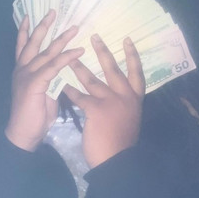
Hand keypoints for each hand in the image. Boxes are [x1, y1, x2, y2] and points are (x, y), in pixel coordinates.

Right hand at [5, 11, 83, 151]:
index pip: (23, 47)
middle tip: (53, 11)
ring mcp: (27, 76)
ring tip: (74, 28)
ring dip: (61, 39)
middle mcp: (22, 70)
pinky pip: (53, 67)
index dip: (25, 31)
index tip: (29, 15)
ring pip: (45, 52)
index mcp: (22, 72)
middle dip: (43, 26)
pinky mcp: (34, 84)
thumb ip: (50, 80)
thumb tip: (61, 72)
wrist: (24, 134)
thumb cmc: (34, 117)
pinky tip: (77, 52)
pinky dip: (66, 58)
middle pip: (33, 43)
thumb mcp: (43, 93)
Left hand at [64, 34, 145, 167]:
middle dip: (104, 52)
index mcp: (135, 99)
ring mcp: (111, 102)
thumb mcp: (128, 120)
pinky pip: (80, 96)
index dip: (132, 56)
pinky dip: (70, 90)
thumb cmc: (121, 143)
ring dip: (79, 67)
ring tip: (70, 56)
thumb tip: (118, 98)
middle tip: (95, 36)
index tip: (127, 40)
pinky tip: (61, 84)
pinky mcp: (97, 110)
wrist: (117, 161)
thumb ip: (124, 107)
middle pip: (113, 69)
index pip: (136, 73)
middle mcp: (125, 97)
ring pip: (93, 80)